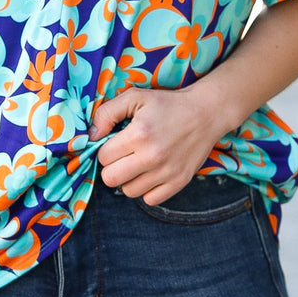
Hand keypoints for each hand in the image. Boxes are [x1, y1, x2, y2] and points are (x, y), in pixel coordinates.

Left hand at [89, 82, 224, 205]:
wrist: (205, 113)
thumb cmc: (167, 104)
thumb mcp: (135, 97)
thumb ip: (107, 113)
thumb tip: (91, 136)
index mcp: (139, 135)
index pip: (103, 156)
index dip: (105, 148)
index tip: (115, 142)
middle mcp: (152, 157)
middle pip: (111, 179)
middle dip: (112, 167)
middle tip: (122, 155)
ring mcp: (167, 172)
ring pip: (129, 191)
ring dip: (128, 179)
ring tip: (137, 162)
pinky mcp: (179, 182)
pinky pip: (150, 199)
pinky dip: (146, 189)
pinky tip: (150, 172)